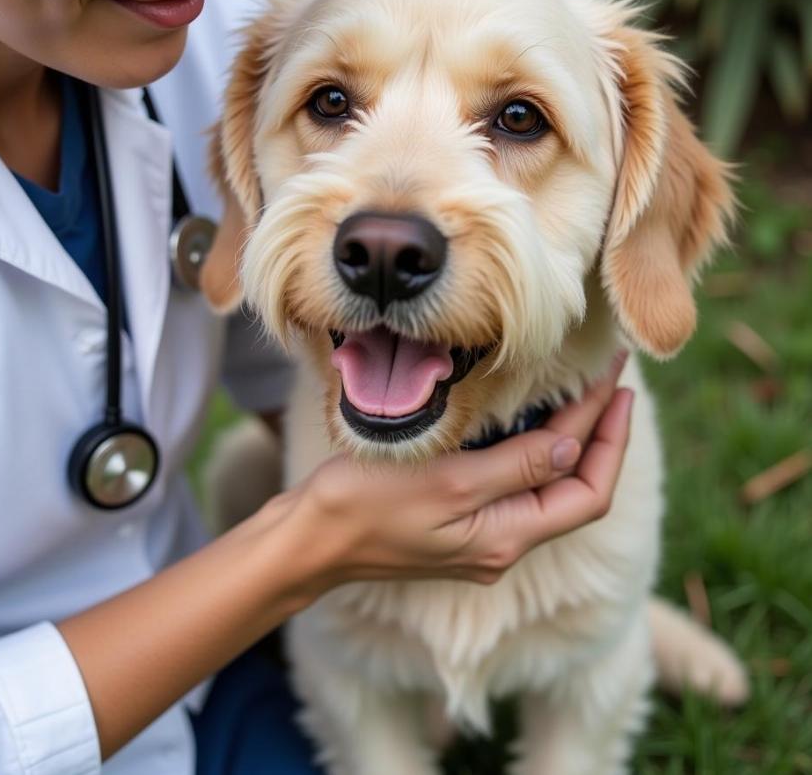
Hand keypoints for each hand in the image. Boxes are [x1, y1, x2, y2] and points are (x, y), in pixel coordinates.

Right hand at [290, 351, 633, 590]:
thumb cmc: (366, 507)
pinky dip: (535, 452)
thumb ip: (516, 467)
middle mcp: (502, 543)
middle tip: (612, 382)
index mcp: (505, 537)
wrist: (309, 540)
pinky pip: (516, 487)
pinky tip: (534, 424)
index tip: (616, 385)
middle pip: (573, 490)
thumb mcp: (447, 482)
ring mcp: (480, 536)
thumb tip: (576, 447)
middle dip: (600, 436)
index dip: (608, 438)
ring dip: (572, 443)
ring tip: (588, 398)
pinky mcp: (459, 523)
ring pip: (546, 488)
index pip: (586, 490)